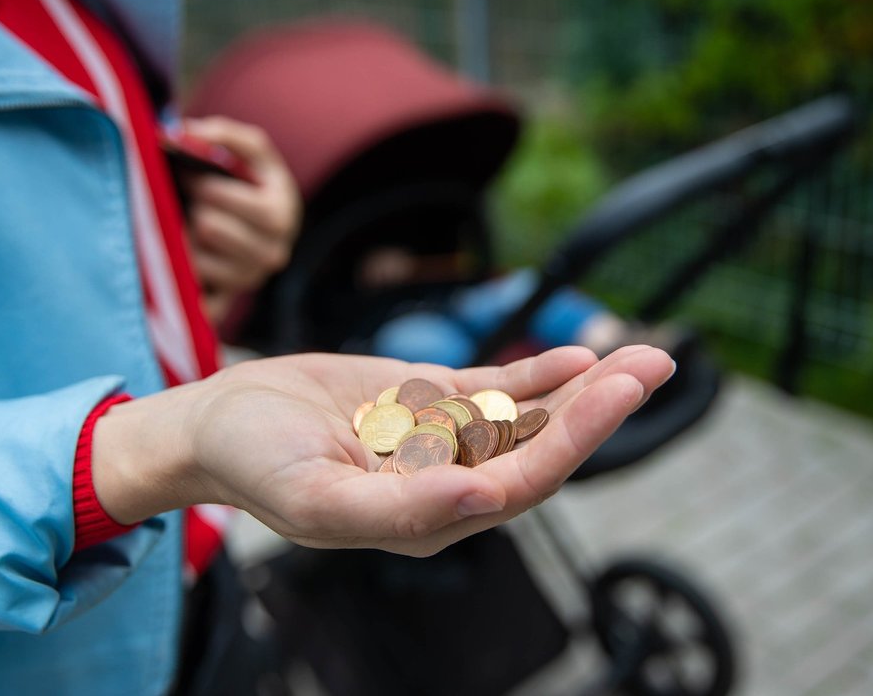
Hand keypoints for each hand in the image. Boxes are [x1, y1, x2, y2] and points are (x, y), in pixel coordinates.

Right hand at [92, 345, 674, 556]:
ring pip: (527, 416)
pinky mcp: (428, 404)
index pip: (520, 484)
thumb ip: (404, 510)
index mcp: (429, 519)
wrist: (219, 422)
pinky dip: (538, 373)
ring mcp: (441, 443)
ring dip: (583, 389)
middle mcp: (448, 485)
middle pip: (539, 448)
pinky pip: (495, 389)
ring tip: (643, 356)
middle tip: (653, 364)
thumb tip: (489, 501)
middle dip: (598, 410)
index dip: (572, 439)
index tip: (615, 393)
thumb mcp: (319, 499)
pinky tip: (579, 353)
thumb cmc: (257, 466)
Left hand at [180, 116, 300, 321]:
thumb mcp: (251, 150)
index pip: (218, 197)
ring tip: (191, 225)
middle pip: (206, 227)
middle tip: (192, 201)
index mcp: (281, 215)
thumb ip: (225, 134)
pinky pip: (193, 296)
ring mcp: (249, 281)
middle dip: (192, 208)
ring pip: (194, 258)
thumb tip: (186, 133)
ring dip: (184, 237)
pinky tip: (179, 262)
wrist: (267, 224)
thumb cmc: (253, 182)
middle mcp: (272, 254)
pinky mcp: (227, 301)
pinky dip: (180, 281)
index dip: (197, 181)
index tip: (194, 175)